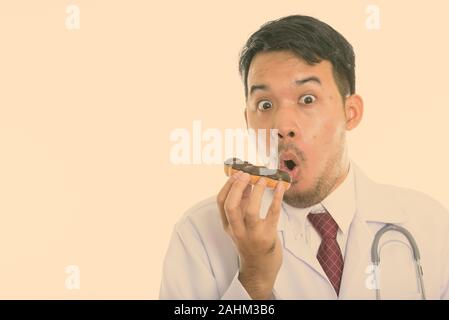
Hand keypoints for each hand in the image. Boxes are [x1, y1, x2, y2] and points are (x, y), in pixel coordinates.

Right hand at [217, 170, 285, 298]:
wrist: (260, 268)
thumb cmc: (252, 240)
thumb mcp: (242, 223)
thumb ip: (243, 203)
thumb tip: (247, 180)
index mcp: (228, 225)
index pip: (221, 202)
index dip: (228, 185)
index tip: (237, 173)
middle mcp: (237, 230)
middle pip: (231, 206)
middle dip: (237, 187)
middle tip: (247, 173)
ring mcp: (252, 235)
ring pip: (250, 211)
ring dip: (257, 192)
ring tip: (263, 178)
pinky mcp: (268, 237)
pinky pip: (272, 215)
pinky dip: (276, 198)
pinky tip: (280, 187)